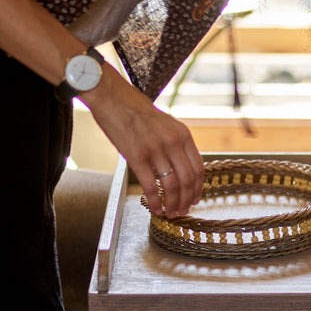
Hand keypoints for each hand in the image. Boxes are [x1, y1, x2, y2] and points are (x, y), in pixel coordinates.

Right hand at [81, 67, 204, 216]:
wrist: (112, 97)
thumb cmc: (136, 110)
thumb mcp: (166, 123)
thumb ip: (176, 144)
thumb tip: (181, 170)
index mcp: (182, 134)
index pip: (198, 168)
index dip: (198, 188)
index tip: (194, 199)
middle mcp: (172, 142)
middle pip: (187, 180)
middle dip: (186, 200)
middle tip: (182, 211)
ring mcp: (155, 150)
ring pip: (171, 186)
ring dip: (172, 204)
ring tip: (170, 212)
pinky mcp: (137, 157)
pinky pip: (151, 187)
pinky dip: (156, 202)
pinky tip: (156, 209)